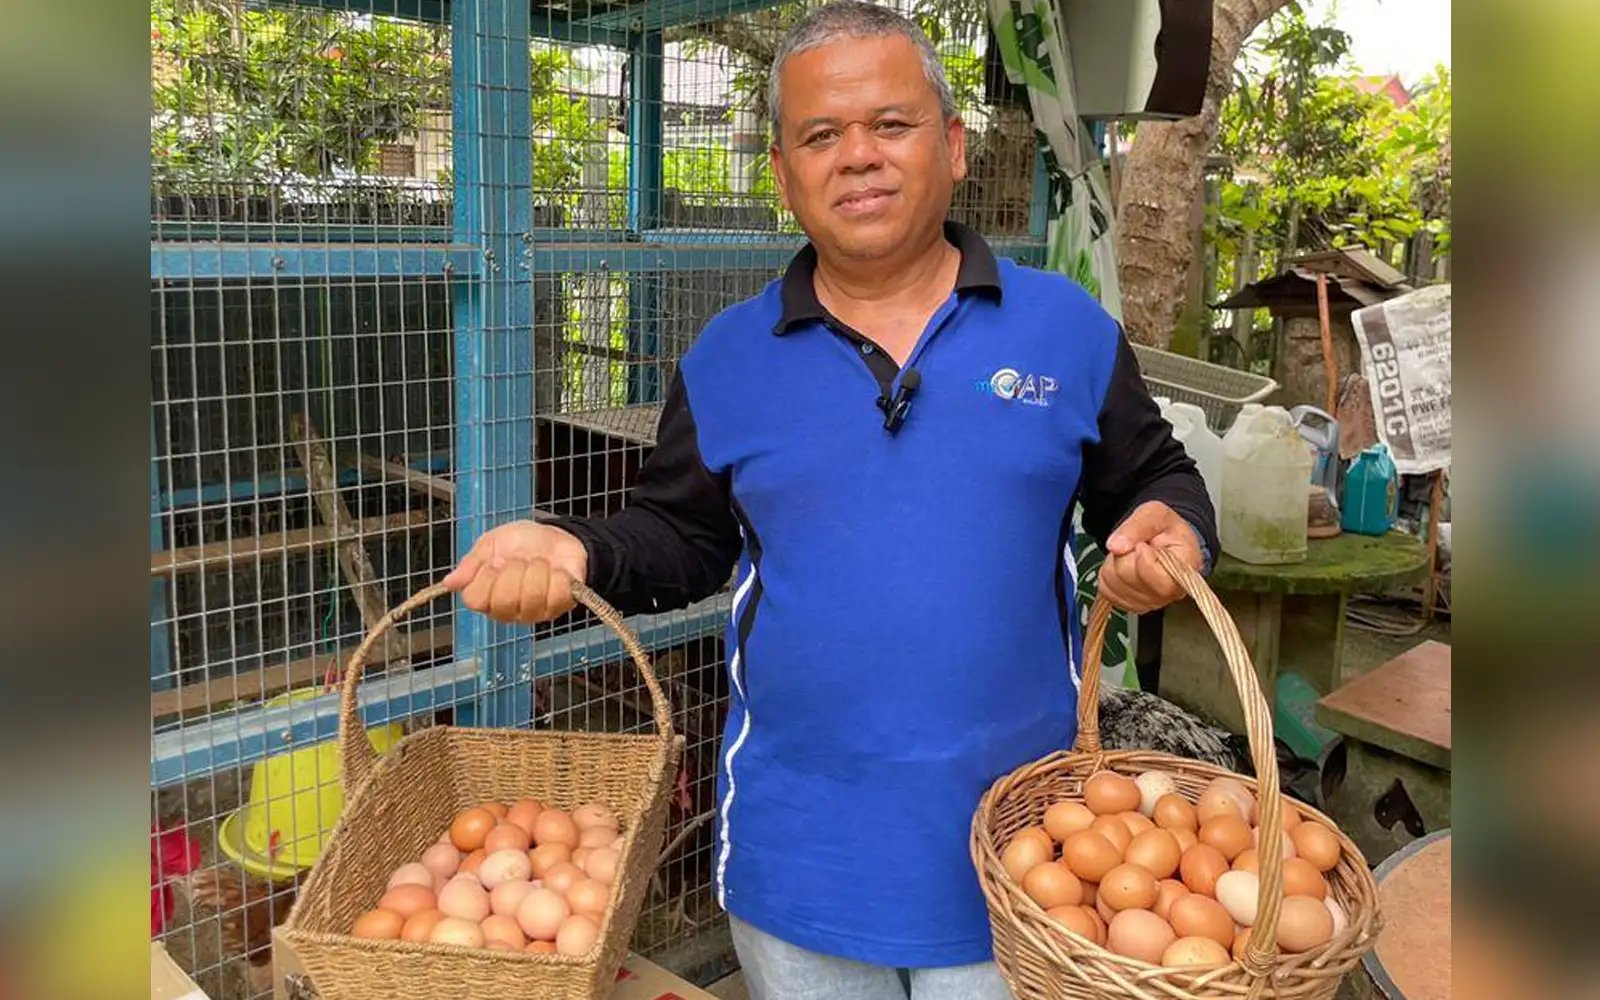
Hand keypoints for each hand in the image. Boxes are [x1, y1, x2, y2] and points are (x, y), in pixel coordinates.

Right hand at [440, 521, 589, 623]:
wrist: (555, 537)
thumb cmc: (521, 542)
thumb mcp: (491, 544)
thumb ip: (471, 563)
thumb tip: (449, 582)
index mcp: (485, 595)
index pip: (475, 599)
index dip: (486, 577)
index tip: (496, 560)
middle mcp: (507, 610)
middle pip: (505, 601)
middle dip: (515, 570)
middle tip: (521, 559)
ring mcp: (534, 612)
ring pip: (533, 597)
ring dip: (538, 569)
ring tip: (540, 562)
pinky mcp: (559, 608)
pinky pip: (557, 596)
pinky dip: (559, 575)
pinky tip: (556, 570)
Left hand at [1097, 501, 1203, 613]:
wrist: (1165, 541)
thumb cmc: (1166, 529)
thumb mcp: (1155, 513)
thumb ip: (1137, 526)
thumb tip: (1115, 546)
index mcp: (1186, 571)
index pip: (1160, 581)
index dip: (1143, 560)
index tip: (1143, 544)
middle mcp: (1171, 593)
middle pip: (1129, 578)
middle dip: (1125, 555)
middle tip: (1138, 545)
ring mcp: (1151, 602)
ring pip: (1114, 584)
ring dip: (1115, 563)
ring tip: (1132, 554)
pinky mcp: (1132, 604)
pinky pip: (1107, 590)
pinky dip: (1110, 573)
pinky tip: (1126, 565)